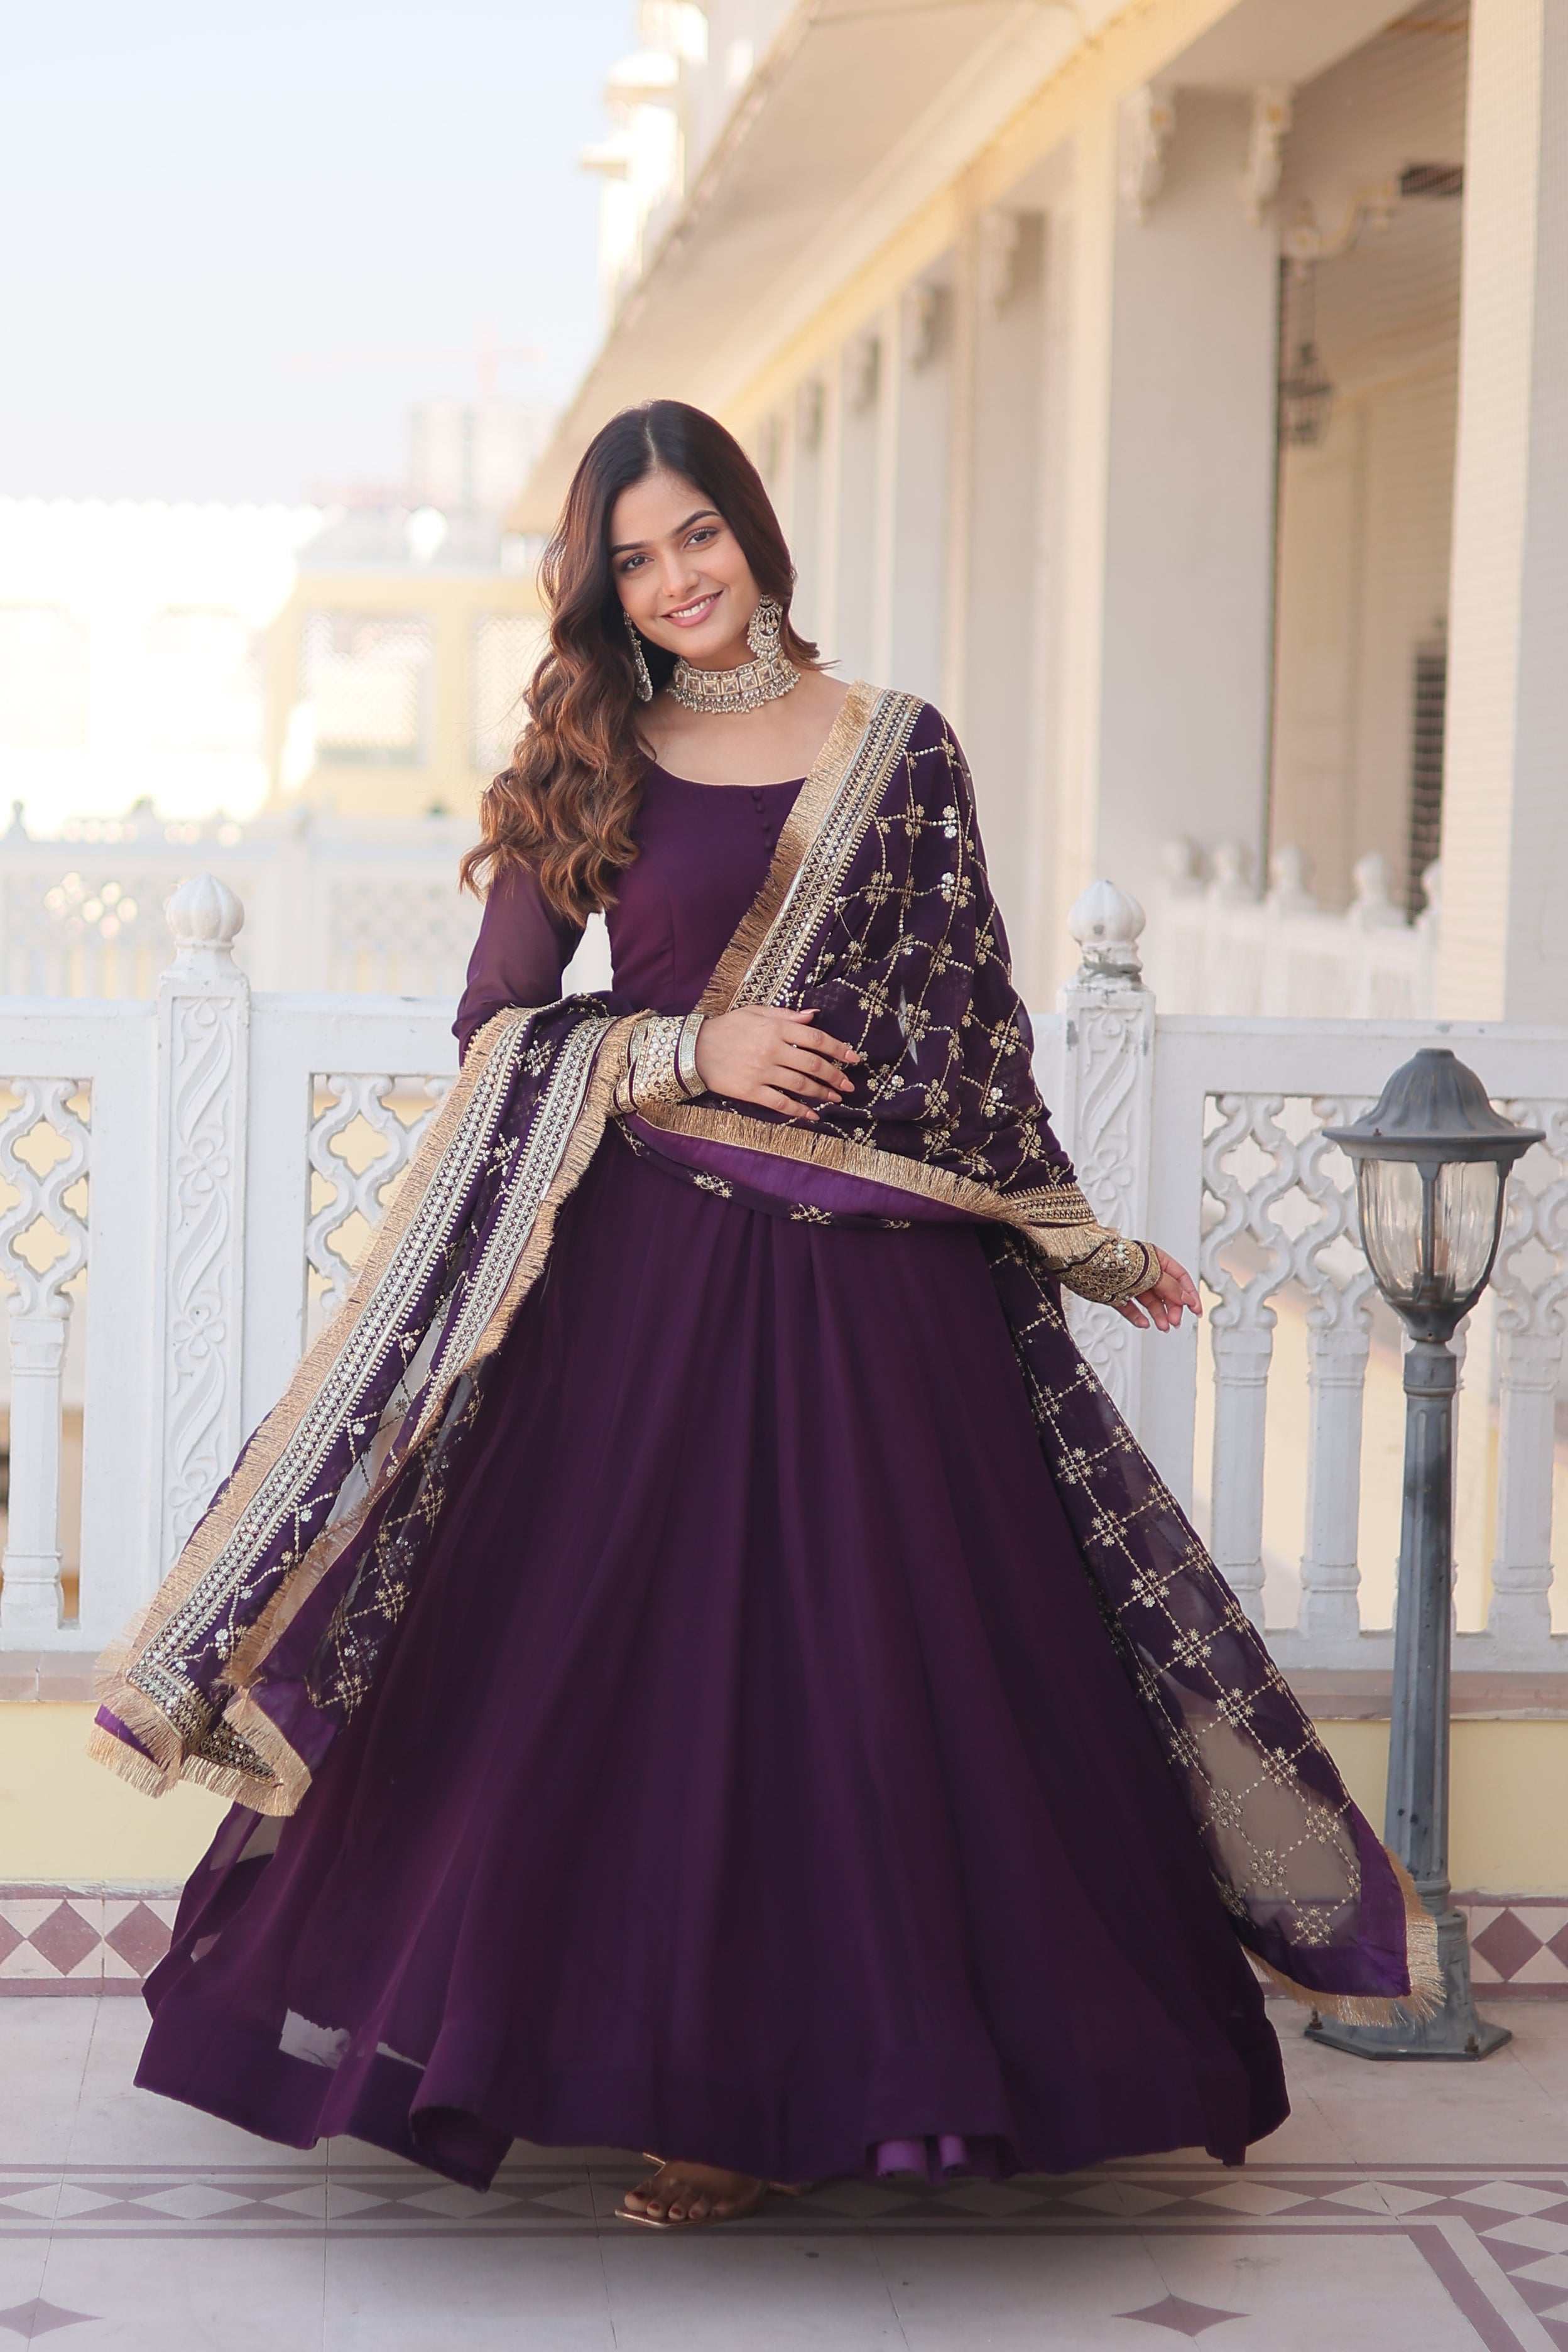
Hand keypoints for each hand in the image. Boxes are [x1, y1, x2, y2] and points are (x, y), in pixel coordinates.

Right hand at [694, 1006, 858, 1120]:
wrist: (694, 1049)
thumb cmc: (726, 1028)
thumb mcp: (754, 1013)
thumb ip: (785, 1015)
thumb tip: (813, 1016)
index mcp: (775, 1028)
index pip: (815, 1038)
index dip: (838, 1049)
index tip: (853, 1058)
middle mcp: (772, 1049)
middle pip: (813, 1064)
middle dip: (835, 1075)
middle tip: (848, 1085)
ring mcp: (761, 1071)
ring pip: (800, 1085)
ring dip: (822, 1093)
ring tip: (836, 1099)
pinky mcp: (751, 1091)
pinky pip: (781, 1103)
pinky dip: (800, 1110)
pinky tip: (813, 1115)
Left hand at [1112, 1246, 1201, 1332]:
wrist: (1083, 1261)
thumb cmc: (1117, 1260)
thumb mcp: (1151, 1273)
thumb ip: (1171, 1286)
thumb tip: (1187, 1299)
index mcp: (1155, 1258)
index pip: (1180, 1277)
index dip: (1189, 1294)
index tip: (1196, 1311)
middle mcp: (1144, 1271)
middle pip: (1166, 1292)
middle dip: (1173, 1307)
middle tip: (1174, 1321)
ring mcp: (1130, 1283)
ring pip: (1150, 1302)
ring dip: (1158, 1315)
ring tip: (1162, 1326)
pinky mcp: (1115, 1294)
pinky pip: (1131, 1308)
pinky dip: (1138, 1317)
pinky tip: (1144, 1324)